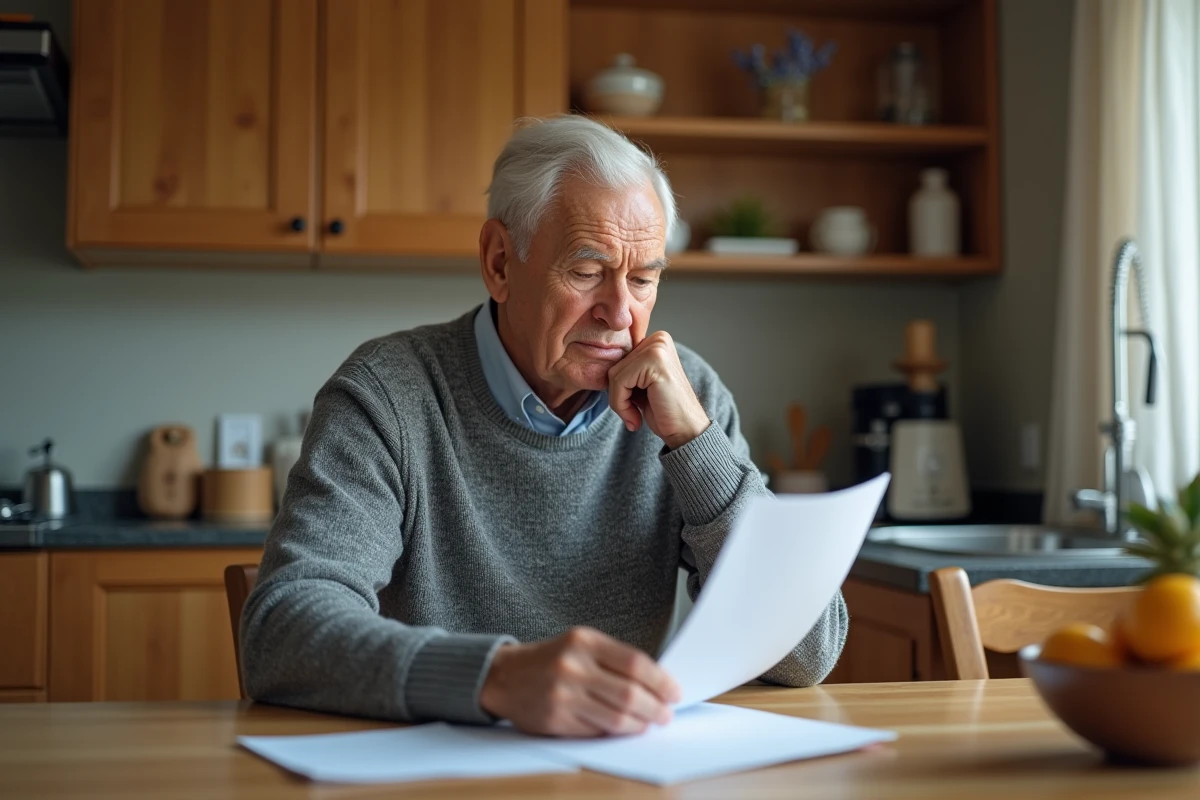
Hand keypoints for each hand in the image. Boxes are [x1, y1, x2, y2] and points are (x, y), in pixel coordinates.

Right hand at [479, 627, 680, 736]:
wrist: (504, 676)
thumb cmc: (550, 659)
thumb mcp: (580, 644)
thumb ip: (614, 659)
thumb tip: (655, 683)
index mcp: (584, 641)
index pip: (635, 663)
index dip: (661, 681)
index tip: (674, 691)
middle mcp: (573, 667)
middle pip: (630, 694)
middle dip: (656, 707)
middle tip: (666, 714)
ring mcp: (564, 695)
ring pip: (616, 717)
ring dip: (640, 724)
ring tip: (649, 723)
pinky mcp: (556, 719)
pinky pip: (596, 730)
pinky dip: (615, 732)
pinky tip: (624, 728)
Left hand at [607, 331, 710, 448]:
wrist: (686, 432)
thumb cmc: (663, 411)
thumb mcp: (640, 385)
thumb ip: (626, 370)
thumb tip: (599, 363)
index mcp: (656, 341)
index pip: (618, 361)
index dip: (620, 387)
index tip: (634, 404)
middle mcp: (658, 339)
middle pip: (614, 366)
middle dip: (618, 395)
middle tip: (634, 414)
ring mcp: (658, 348)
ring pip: (614, 375)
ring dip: (619, 402)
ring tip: (635, 416)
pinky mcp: (655, 361)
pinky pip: (619, 382)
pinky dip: (621, 405)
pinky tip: (636, 417)